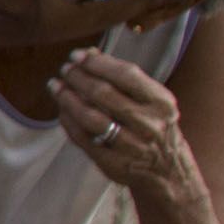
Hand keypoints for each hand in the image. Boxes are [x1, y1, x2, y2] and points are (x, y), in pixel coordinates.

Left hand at [55, 46, 205, 204]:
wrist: (168, 170)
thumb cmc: (154, 125)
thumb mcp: (151, 100)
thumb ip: (123, 77)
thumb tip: (88, 53)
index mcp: (161, 103)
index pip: (126, 74)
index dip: (98, 63)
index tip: (78, 55)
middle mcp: (149, 124)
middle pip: (103, 94)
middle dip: (78, 77)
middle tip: (64, 69)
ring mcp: (131, 146)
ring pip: (90, 117)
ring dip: (67, 98)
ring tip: (55, 86)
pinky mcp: (113, 163)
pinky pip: (83, 138)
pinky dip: (68, 121)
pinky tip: (62, 110)